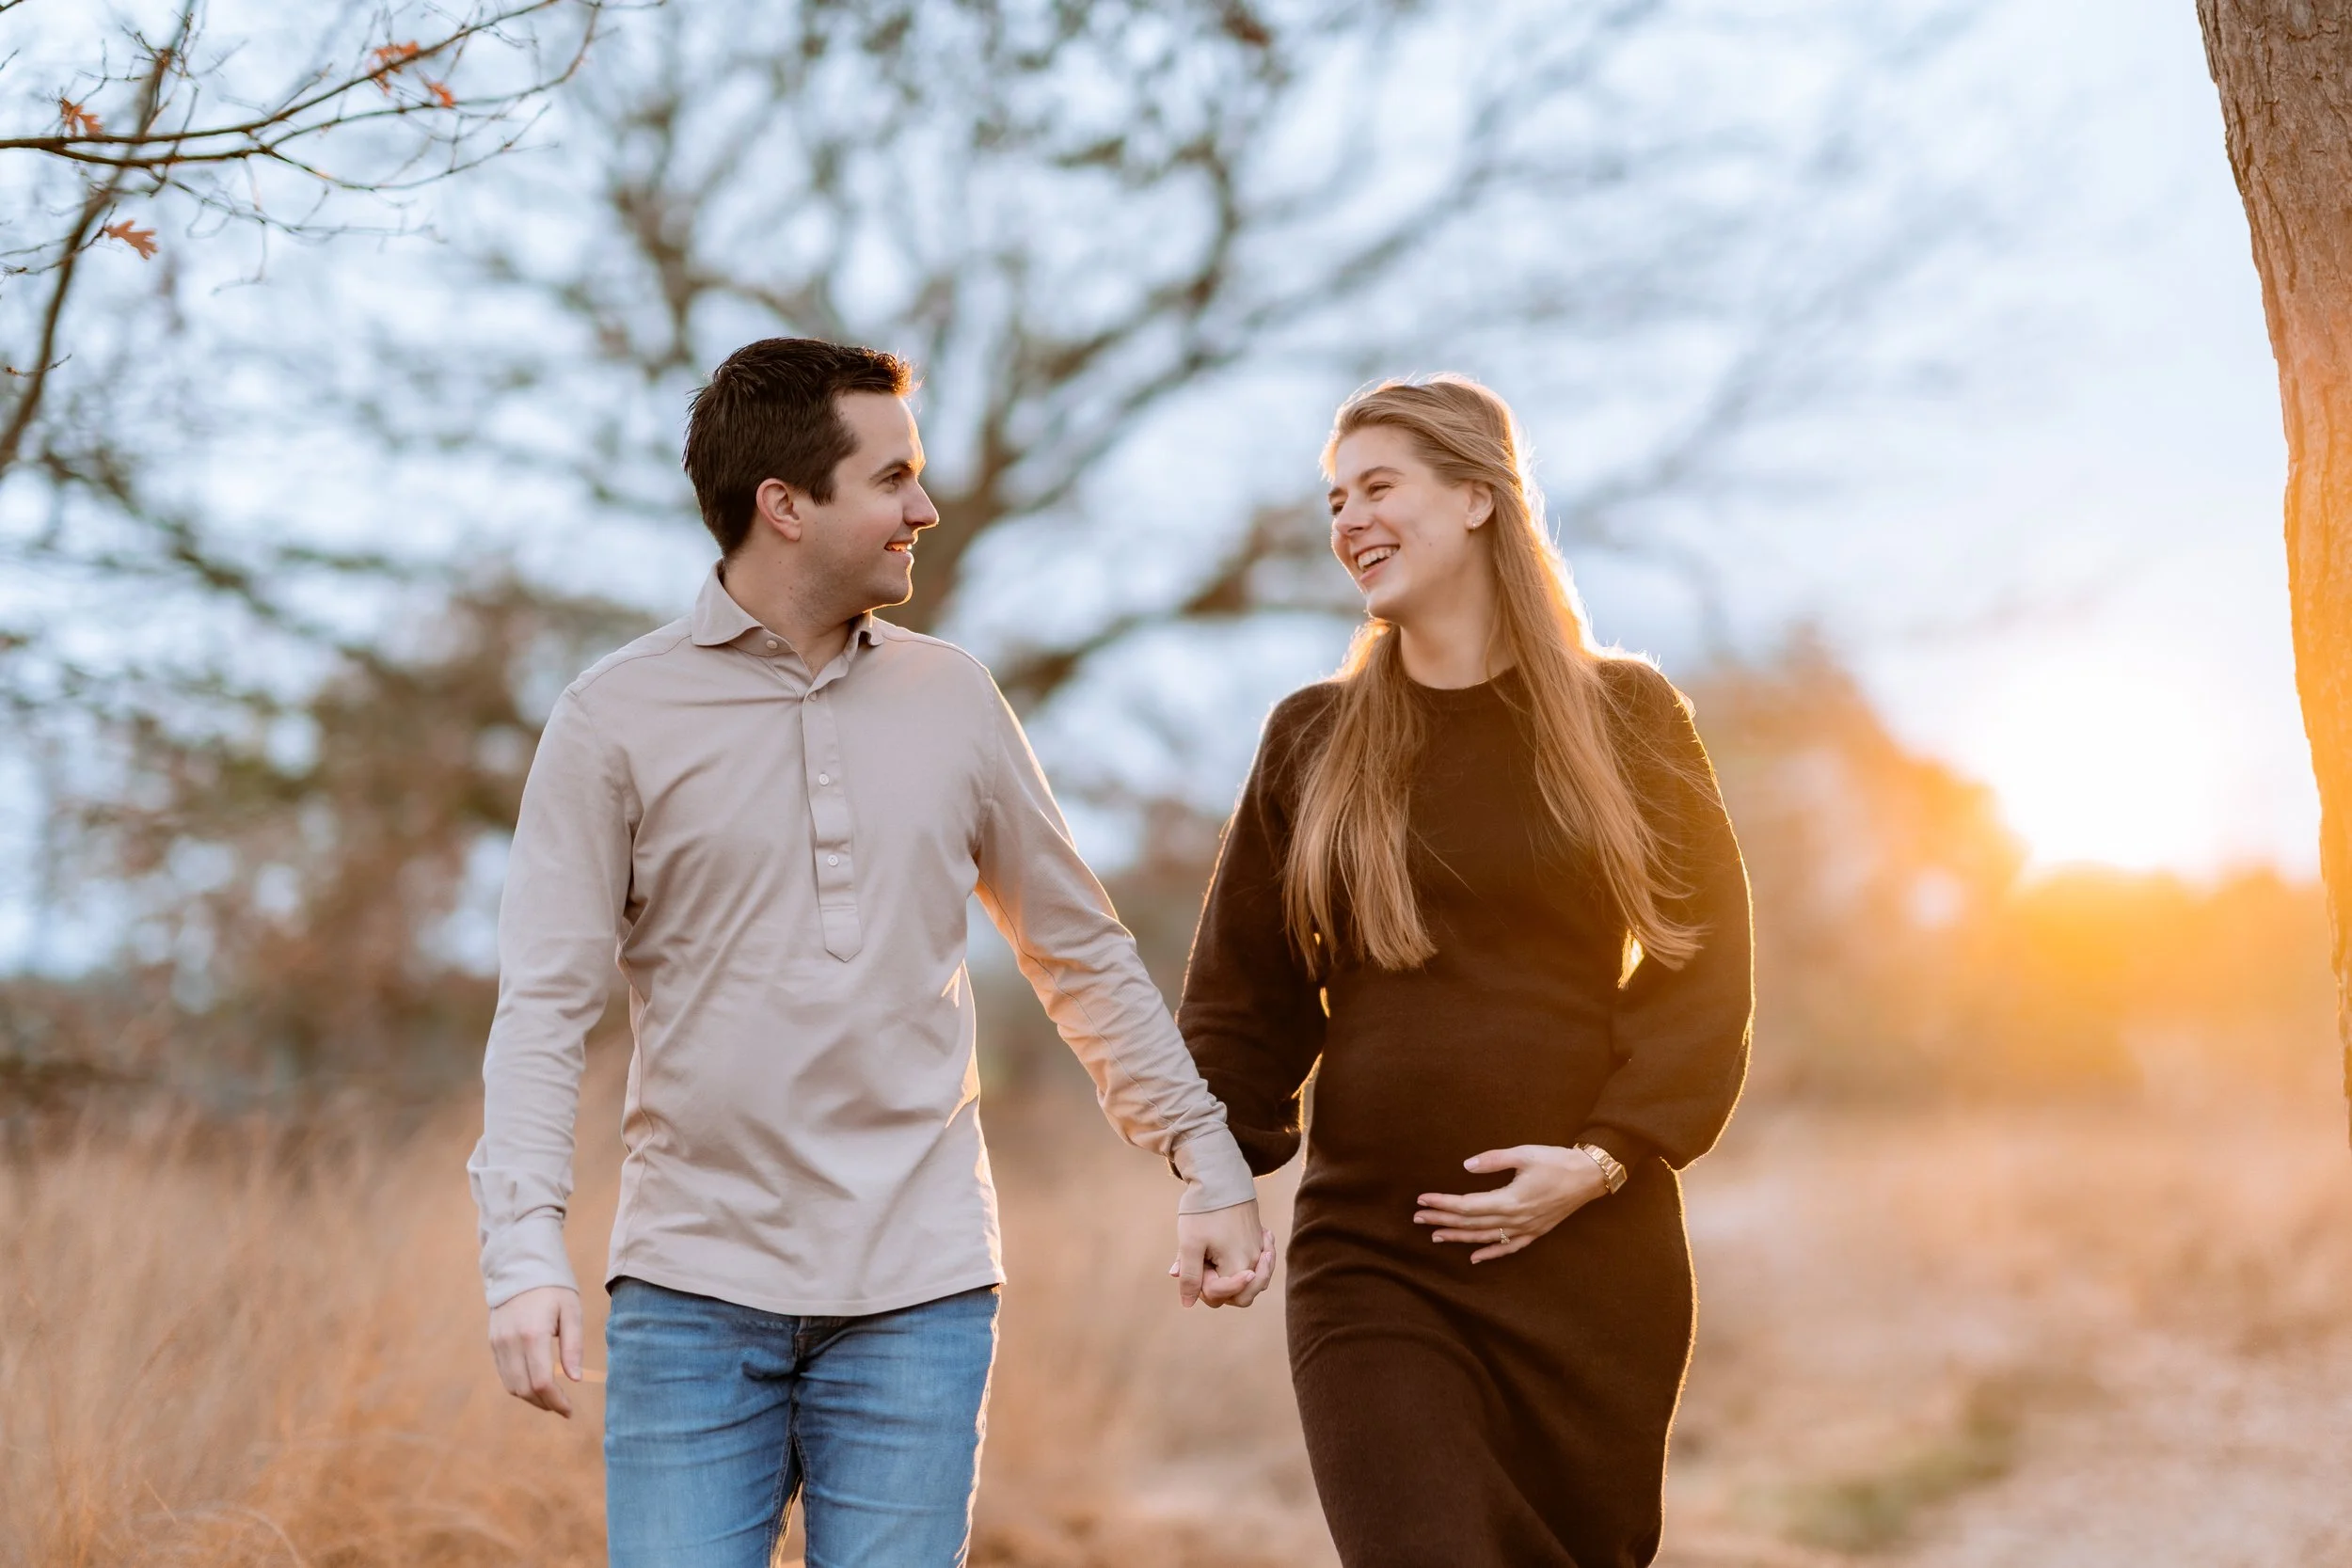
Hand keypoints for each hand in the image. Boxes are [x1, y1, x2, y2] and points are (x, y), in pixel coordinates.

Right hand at [488, 1285, 584, 1416]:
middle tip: (563, 1407)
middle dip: (544, 1404)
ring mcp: (498, 1343)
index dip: (556, 1401)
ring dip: (531, 1398)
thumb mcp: (571, 1311)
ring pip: (511, 1386)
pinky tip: (536, 1385)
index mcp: (533, 1334)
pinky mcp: (493, 1342)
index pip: (542, 1381)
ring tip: (552, 1399)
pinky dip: (520, 1385)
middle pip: (524, 1389)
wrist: (520, 1266)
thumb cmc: (553, 1287)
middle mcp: (510, 1342)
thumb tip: (575, 1378)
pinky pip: (505, 1374)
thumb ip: (573, 1346)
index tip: (569, 1410)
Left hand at [1168, 1199, 1276, 1308]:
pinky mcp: (1259, 1239)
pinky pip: (1255, 1264)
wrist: (1220, 1176)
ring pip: (1249, 1281)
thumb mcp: (1189, 1245)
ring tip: (1215, 1260)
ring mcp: (1260, 1250)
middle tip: (1205, 1266)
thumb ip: (1190, 1277)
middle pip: (1241, 1296)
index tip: (1196, 1265)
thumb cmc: (1203, 1211)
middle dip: (1220, 1288)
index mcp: (1239, 1266)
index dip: (1203, 1287)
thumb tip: (1188, 1303)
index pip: (1222, 1296)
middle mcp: (1255, 1261)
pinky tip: (1230, 1249)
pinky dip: (1242, 1264)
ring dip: (1231, 1278)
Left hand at [1415, 1145, 1608, 1263]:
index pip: (1467, 1206)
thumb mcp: (1524, 1154)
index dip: (1442, 1203)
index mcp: (1510, 1200)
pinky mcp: (1535, 1232)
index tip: (1422, 1200)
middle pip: (1471, 1223)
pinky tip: (1475, 1258)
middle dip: (1442, 1220)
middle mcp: (1515, 1219)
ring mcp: (1526, 1229)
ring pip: (1485, 1238)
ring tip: (1436, 1235)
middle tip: (1418, 1218)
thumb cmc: (1556, 1162)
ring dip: (1459, 1237)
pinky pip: (1509, 1247)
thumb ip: (1493, 1160)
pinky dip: (1490, 1253)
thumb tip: (1466, 1166)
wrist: (1589, 1177)